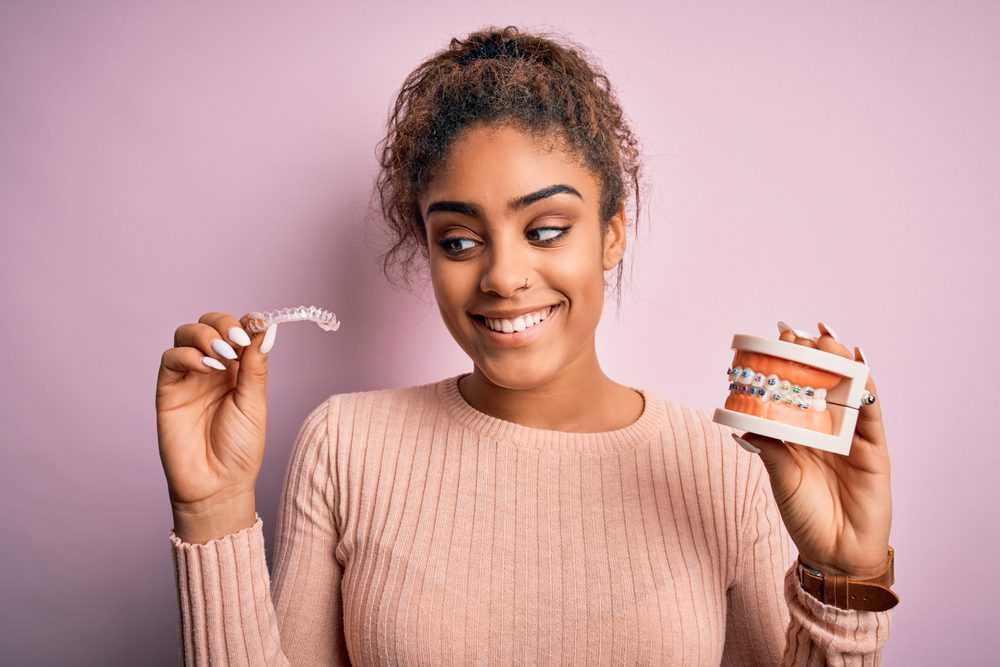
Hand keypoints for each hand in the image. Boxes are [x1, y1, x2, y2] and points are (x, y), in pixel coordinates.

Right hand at [155, 311, 276, 516]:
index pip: (237, 329)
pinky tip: (207, 367)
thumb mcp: (254, 403)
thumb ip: (255, 366)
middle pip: (209, 324)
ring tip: (223, 354)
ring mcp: (188, 377)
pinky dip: (189, 355)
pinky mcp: (168, 390)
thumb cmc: (240, 449)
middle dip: (222, 324)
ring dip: (205, 335)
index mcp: (238, 369)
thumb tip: (266, 327)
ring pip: (186, 334)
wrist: (217, 485)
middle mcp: (212, 368)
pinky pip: (171, 359)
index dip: (245, 322)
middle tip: (237, 341)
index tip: (257, 323)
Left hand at [736, 321, 891, 577]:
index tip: (774, 335)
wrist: (834, 553)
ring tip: (825, 342)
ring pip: (848, 389)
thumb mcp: (781, 477)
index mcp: (800, 430)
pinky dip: (868, 388)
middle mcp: (826, 427)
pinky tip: (860, 366)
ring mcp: (851, 435)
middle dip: (811, 354)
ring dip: (838, 362)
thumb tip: (744, 420)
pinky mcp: (873, 449)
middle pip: (822, 381)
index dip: (788, 360)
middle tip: (796, 334)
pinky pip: (873, 413)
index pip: (795, 386)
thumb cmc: (804, 516)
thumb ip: (770, 448)